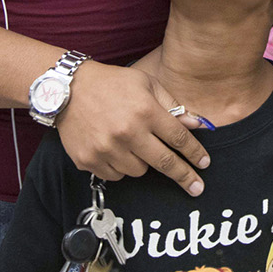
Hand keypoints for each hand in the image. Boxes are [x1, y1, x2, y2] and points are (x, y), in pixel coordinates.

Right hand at [56, 62, 210, 196]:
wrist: (67, 89)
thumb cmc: (112, 83)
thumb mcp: (146, 84)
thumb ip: (172, 106)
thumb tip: (197, 125)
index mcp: (145, 111)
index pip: (179, 138)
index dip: (195, 153)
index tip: (205, 164)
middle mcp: (128, 133)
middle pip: (165, 163)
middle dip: (185, 176)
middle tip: (197, 188)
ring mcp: (107, 149)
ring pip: (139, 171)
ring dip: (143, 162)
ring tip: (132, 143)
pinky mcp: (89, 161)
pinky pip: (116, 175)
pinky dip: (120, 166)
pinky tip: (114, 148)